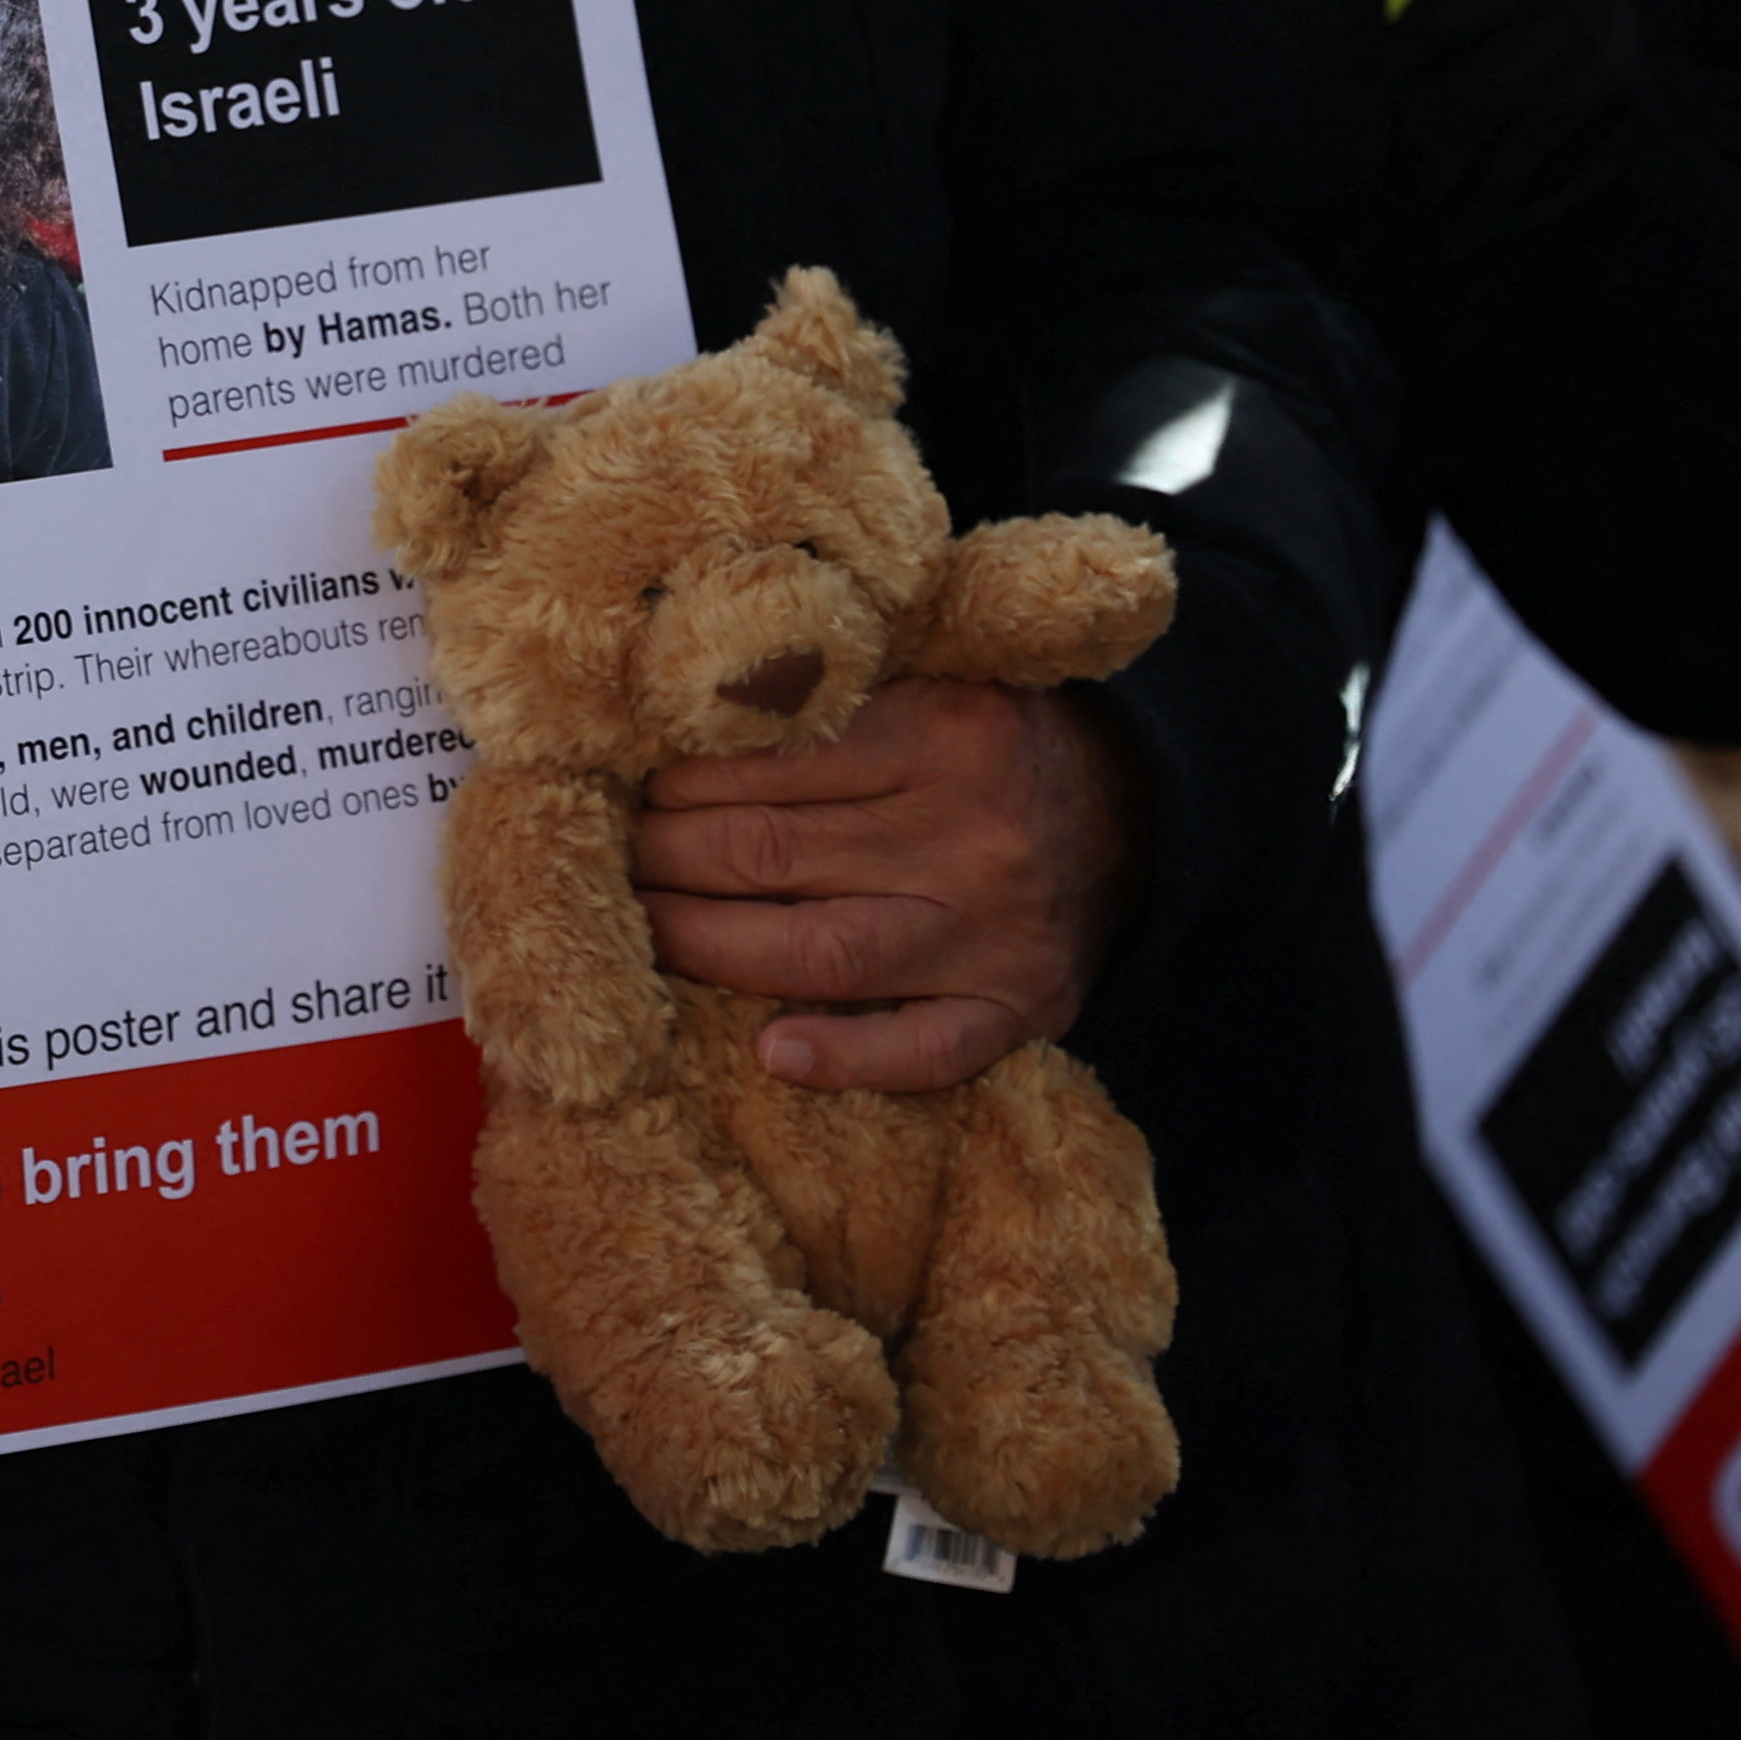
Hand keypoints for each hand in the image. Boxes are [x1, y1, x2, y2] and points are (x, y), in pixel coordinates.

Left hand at [629, 678, 1145, 1092]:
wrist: (1133, 811)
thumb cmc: (982, 741)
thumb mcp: (922, 681)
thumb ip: (823, 697)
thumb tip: (673, 713)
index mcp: (940, 733)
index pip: (768, 766)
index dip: (675, 785)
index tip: (622, 791)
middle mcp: (968, 835)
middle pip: (772, 856)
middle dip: (665, 861)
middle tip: (607, 862)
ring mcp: (994, 932)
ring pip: (824, 951)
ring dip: (710, 947)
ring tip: (640, 935)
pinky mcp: (1018, 1009)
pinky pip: (926, 1050)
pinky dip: (847, 1058)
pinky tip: (771, 1054)